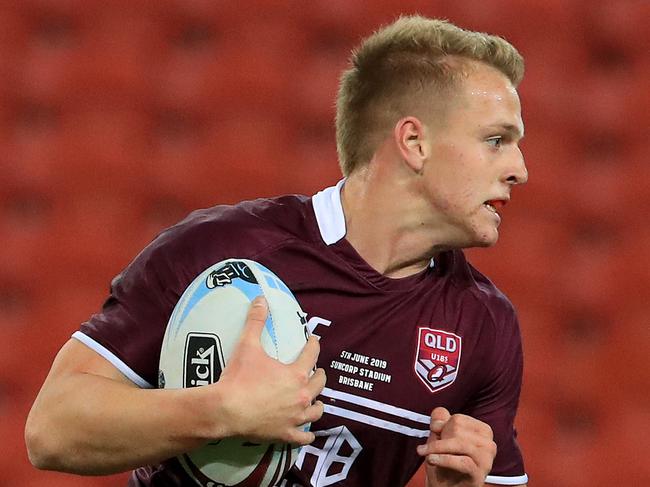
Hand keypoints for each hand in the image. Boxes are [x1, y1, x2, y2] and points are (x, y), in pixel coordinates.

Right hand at [211, 296, 325, 444]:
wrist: (226, 410)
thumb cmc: (239, 378)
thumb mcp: (248, 345)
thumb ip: (256, 321)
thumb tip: (261, 299)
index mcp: (297, 374)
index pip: (312, 354)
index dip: (314, 345)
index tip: (313, 340)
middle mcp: (302, 396)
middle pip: (320, 383)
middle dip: (319, 374)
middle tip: (315, 370)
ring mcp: (296, 417)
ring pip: (317, 411)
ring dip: (317, 403)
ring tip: (315, 399)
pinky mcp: (286, 434)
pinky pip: (304, 437)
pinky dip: (308, 434)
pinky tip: (308, 433)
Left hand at [417, 407, 495, 486]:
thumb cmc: (445, 461)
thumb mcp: (440, 437)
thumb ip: (440, 420)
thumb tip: (439, 412)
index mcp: (482, 430)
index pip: (457, 419)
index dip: (442, 427)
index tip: (435, 435)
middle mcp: (488, 442)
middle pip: (457, 429)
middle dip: (439, 438)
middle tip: (429, 449)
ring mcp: (486, 458)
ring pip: (458, 444)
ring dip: (437, 449)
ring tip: (426, 455)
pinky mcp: (480, 473)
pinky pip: (461, 462)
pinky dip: (443, 459)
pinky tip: (431, 460)